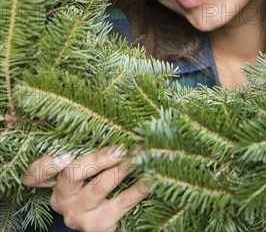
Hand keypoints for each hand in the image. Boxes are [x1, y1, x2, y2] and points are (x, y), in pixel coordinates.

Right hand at [22, 146, 150, 231]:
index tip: (64, 155)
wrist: (106, 224)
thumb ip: (87, 155)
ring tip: (137, 158)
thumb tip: (109, 124)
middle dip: (97, 158)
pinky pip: (121, 203)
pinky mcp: (98, 226)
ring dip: (121, 169)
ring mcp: (78, 215)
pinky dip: (137, 189)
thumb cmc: (98, 187)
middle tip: (120, 148)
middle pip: (72, 174)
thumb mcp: (86, 174)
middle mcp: (62, 200)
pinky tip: (149, 179)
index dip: (46, 164)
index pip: (36, 174)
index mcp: (56, 184)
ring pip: (98, 187)